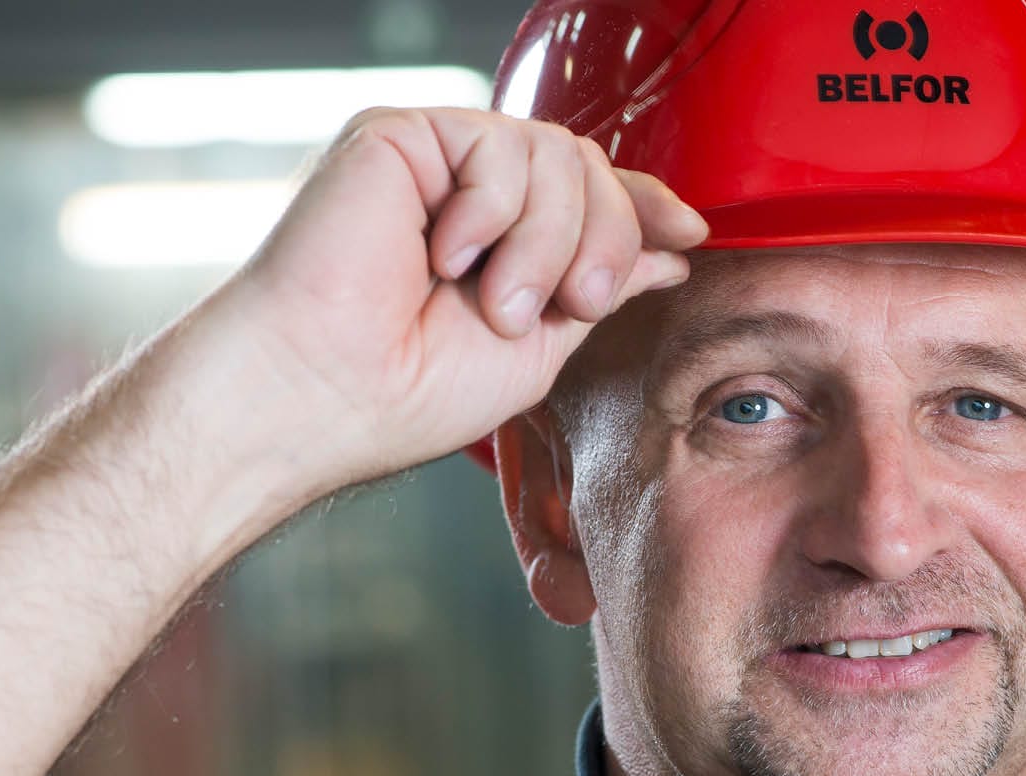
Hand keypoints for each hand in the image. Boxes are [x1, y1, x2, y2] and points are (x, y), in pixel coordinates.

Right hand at [189, 107, 708, 496]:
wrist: (333, 392)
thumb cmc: (412, 390)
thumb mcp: (544, 344)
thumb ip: (605, 285)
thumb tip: (673, 247)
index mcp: (507, 240)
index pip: (594, 193)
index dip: (647, 204)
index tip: (692, 232)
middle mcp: (474, 194)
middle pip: (589, 167)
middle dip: (601, 241)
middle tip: (567, 306)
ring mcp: (438, 161)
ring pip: (558, 153)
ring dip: (548, 239)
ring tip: (498, 302)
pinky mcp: (400, 134)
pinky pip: (497, 144)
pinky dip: (489, 210)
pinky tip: (443, 254)